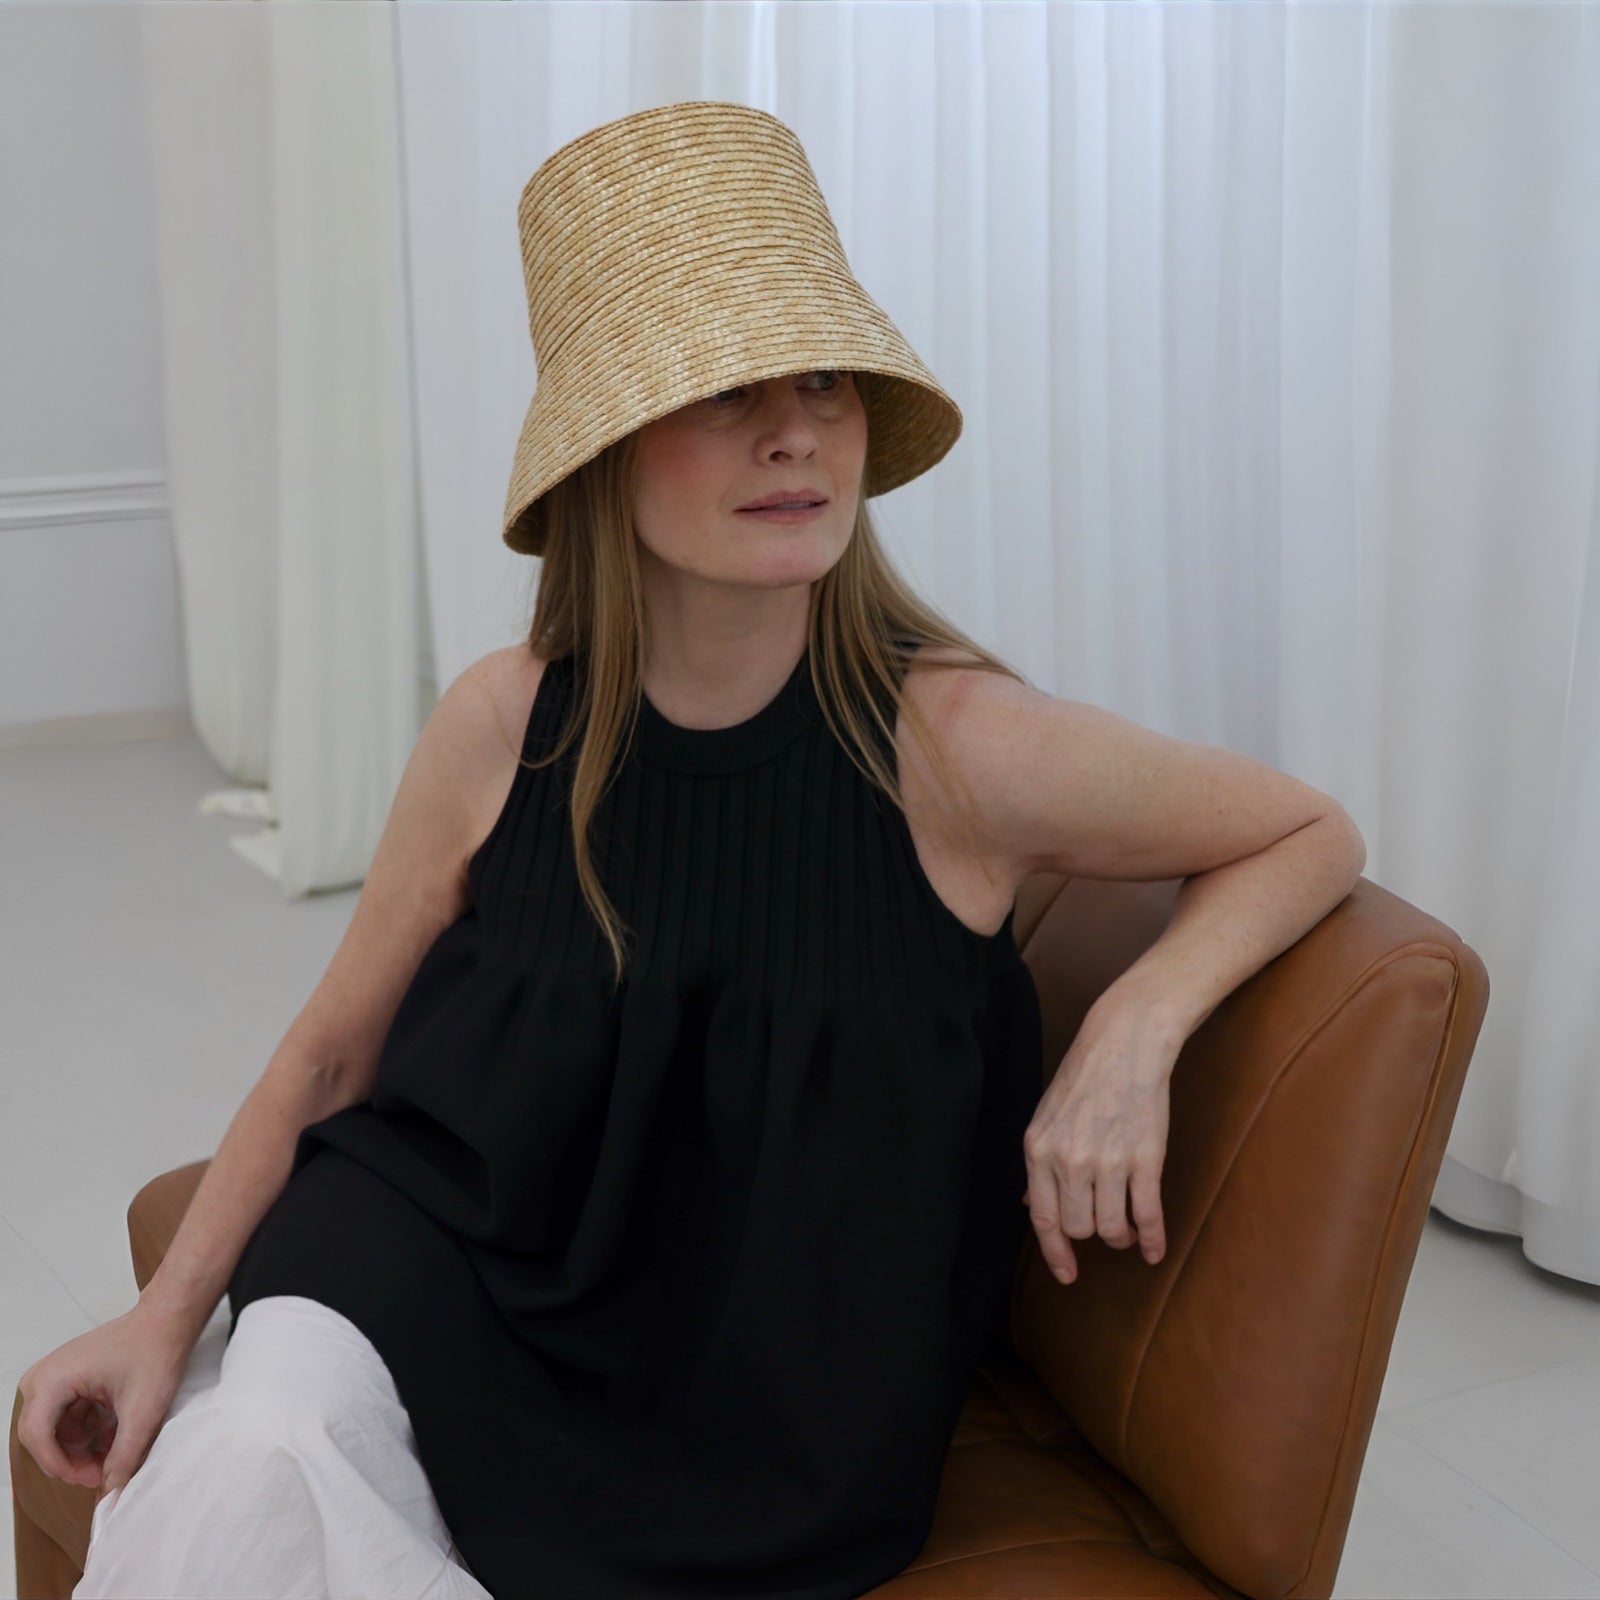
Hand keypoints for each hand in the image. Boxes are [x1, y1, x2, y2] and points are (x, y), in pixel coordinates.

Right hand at [16, 1302, 191, 1492]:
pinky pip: (65, 1417)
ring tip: (114, 1455)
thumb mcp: (143, 1411)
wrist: (169, 1318)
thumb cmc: (155, 1351)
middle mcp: (43, 1378)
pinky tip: (113, 1437)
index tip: (92, 1480)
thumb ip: (124, 1457)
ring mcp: (53, 1377)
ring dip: (80, 1448)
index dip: (61, 1466)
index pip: (38, 1438)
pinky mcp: (67, 1380)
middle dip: (71, 1460)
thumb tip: (110, 1494)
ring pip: (55, 1430)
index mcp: (51, 1380)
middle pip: (43, 1437)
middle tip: (104, 1473)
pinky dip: (86, 1432)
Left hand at [1021, 999, 1176, 1283]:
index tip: (1067, 1274)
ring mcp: (1108, 1162)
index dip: (1056, 1253)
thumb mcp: (1046, 1117)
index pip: (1044, 1219)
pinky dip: (1153, 1240)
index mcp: (1039, 1150)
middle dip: (1093, 1234)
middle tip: (1105, 1226)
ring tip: (1125, 1228)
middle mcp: (1069, 1160)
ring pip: (1111, 1228)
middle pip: (1079, 1228)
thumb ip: (1040, 1164)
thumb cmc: (1084, 1077)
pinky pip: (1147, 1215)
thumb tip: (1029, 1205)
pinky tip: (1154, 1251)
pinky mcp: (1146, 1159)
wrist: (1126, 1043)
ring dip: (1120, 1235)